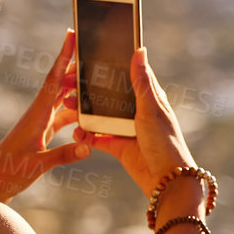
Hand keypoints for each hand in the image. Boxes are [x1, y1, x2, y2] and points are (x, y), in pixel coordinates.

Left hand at [0, 29, 90, 203]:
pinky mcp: (43, 133)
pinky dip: (77, 112)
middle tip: (94, 50)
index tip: (71, 35)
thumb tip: (88, 147)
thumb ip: (63, 155)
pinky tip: (90, 112)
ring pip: (64, 100)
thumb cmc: (9, 172)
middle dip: (76, 66)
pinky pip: (63, 116)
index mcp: (37, 116)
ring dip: (79, 90)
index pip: (54, 81)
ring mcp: (41, 123)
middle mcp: (39, 114)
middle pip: (61, 84)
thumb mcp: (37, 165)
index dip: (63, 57)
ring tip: (98, 79)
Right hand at [74, 46, 200, 201]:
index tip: (85, 59)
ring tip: (67, 107)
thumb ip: (141, 82)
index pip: (127, 74)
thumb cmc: (166, 143)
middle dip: (88, 90)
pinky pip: (98, 137)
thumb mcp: (151, 109)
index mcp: (149, 97)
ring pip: (100, 115)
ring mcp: (127, 129)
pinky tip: (76, 133)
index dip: (108, 66)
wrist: (167, 181)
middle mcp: (137, 111)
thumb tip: (139, 51)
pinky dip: (86, 135)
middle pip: (108, 95)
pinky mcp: (118, 146)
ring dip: (83, 112)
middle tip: (68, 84)